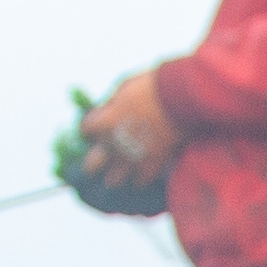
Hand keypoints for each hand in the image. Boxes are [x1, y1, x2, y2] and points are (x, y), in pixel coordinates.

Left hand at [62, 64, 185, 213]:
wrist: (180, 96)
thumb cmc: (152, 86)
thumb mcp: (125, 88)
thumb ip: (114, 104)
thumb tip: (109, 110)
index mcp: (104, 121)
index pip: (85, 130)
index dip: (90, 127)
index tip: (97, 125)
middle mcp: (114, 143)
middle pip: (91, 165)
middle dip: (92, 165)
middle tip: (96, 163)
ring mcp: (132, 156)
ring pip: (114, 180)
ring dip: (114, 176)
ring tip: (118, 175)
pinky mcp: (153, 163)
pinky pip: (141, 180)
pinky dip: (140, 178)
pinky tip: (141, 174)